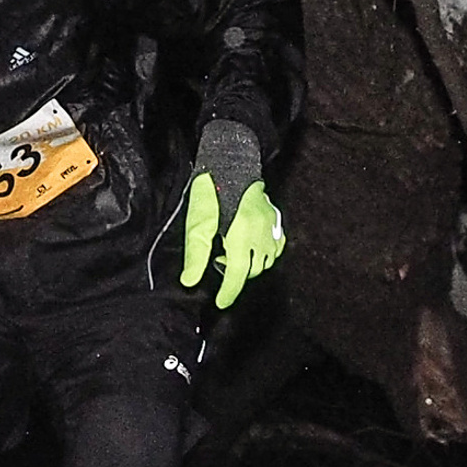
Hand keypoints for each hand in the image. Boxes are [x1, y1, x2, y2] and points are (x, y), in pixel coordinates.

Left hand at [180, 171, 286, 309]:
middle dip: (236, 274)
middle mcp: (260, 235)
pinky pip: (276, 245)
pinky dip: (265, 252)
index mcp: (241, 237)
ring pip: (266, 259)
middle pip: (253, 269)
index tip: (221, 303)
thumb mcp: (198, 224)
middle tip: (219, 264)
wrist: (229, 164)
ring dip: (250, 263)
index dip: (229, 292)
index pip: (238, 274)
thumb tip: (190, 281)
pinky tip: (251, 247)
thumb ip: (196, 254)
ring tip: (232, 253)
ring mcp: (271, 226)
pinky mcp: (275, 218)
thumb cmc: (210, 193)